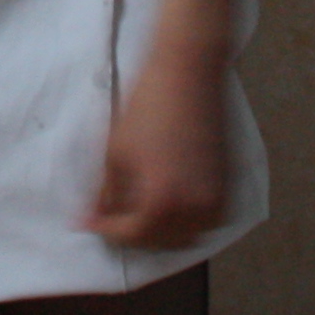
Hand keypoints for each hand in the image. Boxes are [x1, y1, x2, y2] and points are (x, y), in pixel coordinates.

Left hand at [84, 43, 232, 251]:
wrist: (187, 71)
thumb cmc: (147, 105)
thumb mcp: (114, 152)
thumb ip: (105, 194)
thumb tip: (94, 217)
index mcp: (162, 201)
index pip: (129, 236)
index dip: (104, 228)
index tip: (88, 219)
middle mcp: (194, 208)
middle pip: (159, 243)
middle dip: (132, 234)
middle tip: (111, 216)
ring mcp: (215, 198)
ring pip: (187, 236)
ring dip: (161, 232)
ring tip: (138, 211)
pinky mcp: (227, 184)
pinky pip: (206, 220)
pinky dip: (186, 220)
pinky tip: (167, 202)